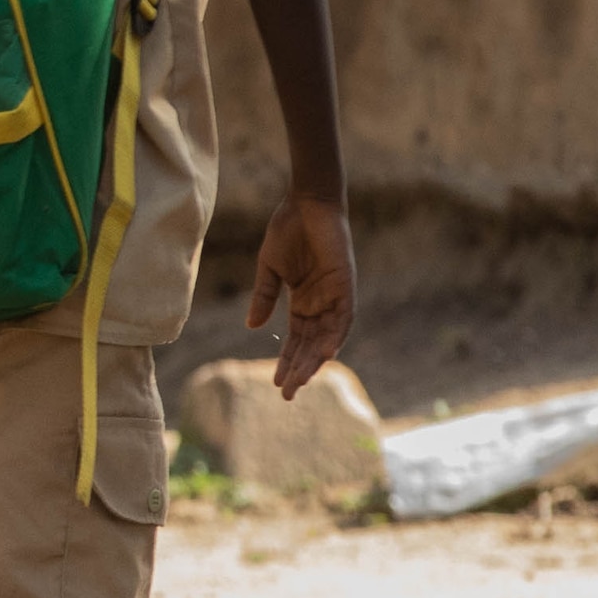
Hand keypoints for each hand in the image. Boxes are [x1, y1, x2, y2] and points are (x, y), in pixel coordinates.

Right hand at [245, 191, 357, 402]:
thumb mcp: (270, 268)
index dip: (286, 361)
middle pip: (310, 345)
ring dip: (315, 359)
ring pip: (327, 337)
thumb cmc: (288, 229)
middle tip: (287, 394)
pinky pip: (344, 317)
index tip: (276, 383)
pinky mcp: (345, 284)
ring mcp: (334, 296)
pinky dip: (336, 335)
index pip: (295, 340)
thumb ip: (264, 296)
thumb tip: (252, 327)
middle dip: (299, 369)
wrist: (307, 203)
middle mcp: (320, 303)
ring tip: (301, 382)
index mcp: (302, 301)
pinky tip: (327, 353)